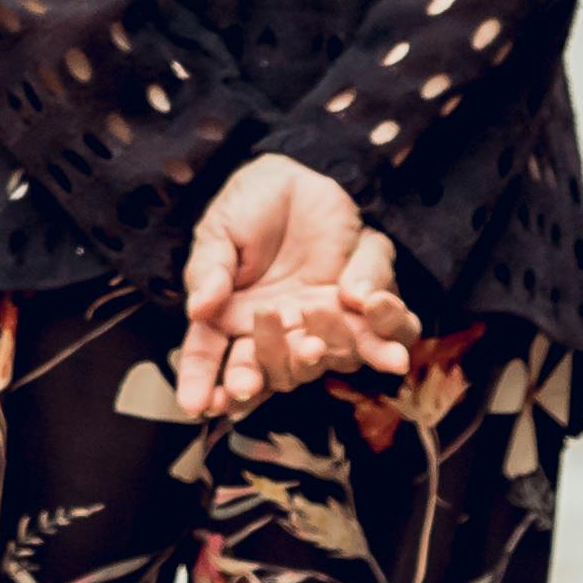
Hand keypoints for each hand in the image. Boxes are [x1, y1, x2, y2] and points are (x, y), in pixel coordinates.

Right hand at [175, 158, 405, 414]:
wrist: (295, 177)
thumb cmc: (248, 206)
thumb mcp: (217, 233)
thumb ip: (209, 270)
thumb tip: (198, 309)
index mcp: (232, 316)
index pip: (211, 355)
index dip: (203, 382)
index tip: (197, 405)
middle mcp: (279, 329)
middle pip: (269, 366)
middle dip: (259, 376)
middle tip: (249, 383)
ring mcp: (323, 322)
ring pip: (328, 357)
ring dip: (321, 355)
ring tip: (312, 349)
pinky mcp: (363, 306)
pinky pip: (382, 332)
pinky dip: (385, 335)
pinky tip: (381, 327)